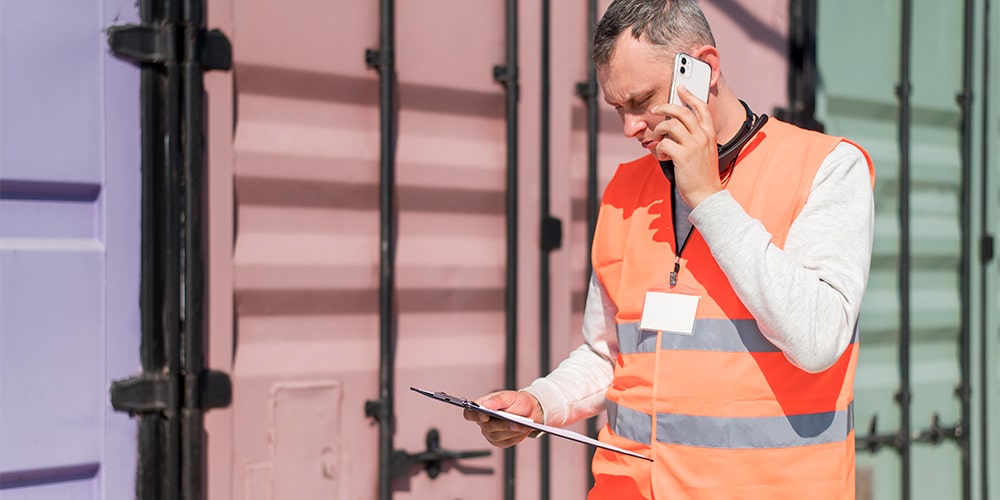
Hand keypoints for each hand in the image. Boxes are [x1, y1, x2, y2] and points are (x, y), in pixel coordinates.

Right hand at [463, 390, 543, 447]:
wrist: (530, 410)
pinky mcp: (500, 442)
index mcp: (482, 407)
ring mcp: (491, 433)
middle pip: (487, 427)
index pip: (469, 413)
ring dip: (511, 431)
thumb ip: (497, 400)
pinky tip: (522, 429)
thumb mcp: (508, 396)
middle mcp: (483, 422)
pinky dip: (516, 436)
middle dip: (502, 425)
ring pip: (498, 436)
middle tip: (514, 422)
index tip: (485, 415)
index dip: (474, 416)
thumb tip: (485, 404)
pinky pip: (507, 442)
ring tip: (522, 426)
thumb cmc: (516, 401)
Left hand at [650, 85, 721, 207]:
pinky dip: (658, 148)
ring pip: (670, 125)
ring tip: (658, 139)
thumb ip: (696, 137)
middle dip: (666, 106)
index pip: (701, 108)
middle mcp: (703, 136)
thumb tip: (676, 126)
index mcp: (709, 133)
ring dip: (659, 130)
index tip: (681, 88)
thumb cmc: (703, 174)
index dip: (690, 96)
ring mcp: (693, 146)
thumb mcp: (705, 151)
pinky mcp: (682, 156)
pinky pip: (664, 144)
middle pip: (682, 112)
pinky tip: (662, 155)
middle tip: (656, 108)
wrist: (707, 194)